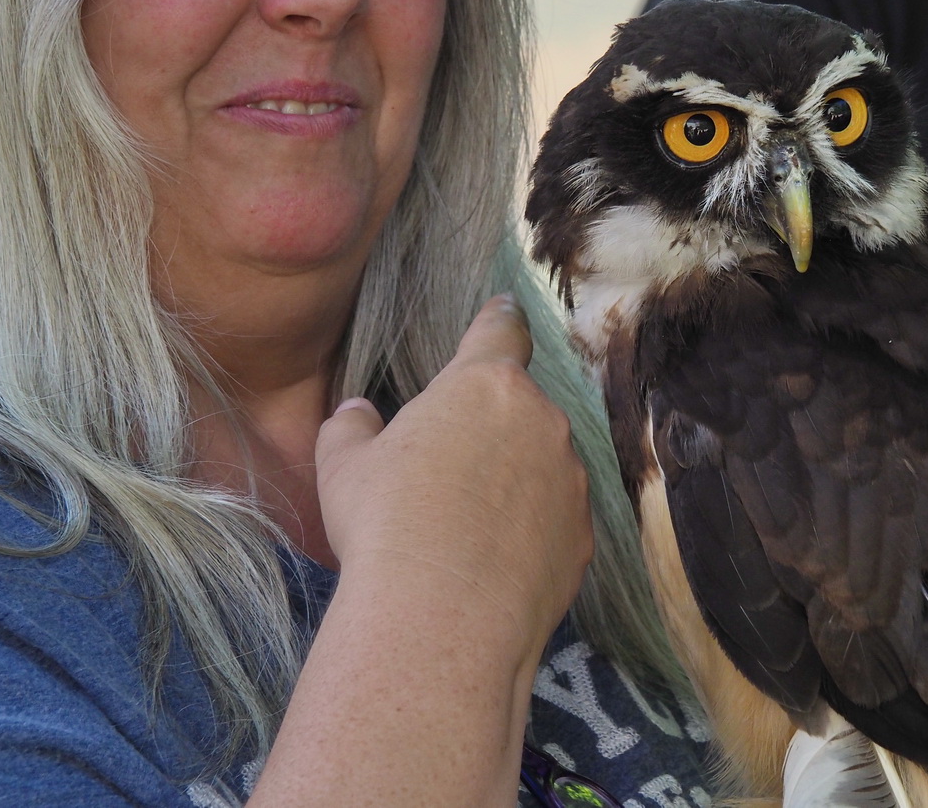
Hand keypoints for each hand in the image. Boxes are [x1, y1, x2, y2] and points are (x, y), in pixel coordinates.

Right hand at [314, 294, 593, 651]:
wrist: (443, 617)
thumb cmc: (387, 526)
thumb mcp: (344, 467)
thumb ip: (352, 428)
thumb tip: (357, 414)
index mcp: (485, 385)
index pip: (501, 332)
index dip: (499, 319)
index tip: (505, 310)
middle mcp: (541, 421)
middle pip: (518, 410)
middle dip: (490, 431)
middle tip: (445, 474)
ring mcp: (570, 480)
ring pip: (541, 467)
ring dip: (513, 483)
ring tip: (464, 530)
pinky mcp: (583, 537)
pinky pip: (554, 521)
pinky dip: (530, 533)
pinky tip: (490, 565)